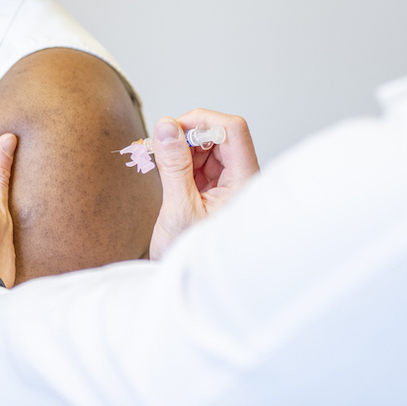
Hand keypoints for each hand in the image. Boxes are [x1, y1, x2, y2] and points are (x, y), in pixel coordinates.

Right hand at [148, 109, 259, 259]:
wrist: (186, 283)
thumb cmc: (190, 255)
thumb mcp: (178, 208)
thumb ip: (173, 165)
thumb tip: (166, 125)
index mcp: (244, 183)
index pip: (233, 131)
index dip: (203, 122)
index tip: (174, 130)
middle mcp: (241, 179)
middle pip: (221, 135)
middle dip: (189, 135)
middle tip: (162, 148)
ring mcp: (228, 183)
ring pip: (208, 146)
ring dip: (182, 149)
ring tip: (163, 168)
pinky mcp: (214, 189)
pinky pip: (199, 161)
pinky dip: (180, 161)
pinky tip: (168, 175)